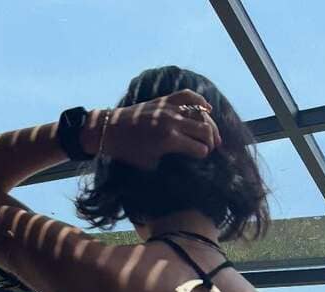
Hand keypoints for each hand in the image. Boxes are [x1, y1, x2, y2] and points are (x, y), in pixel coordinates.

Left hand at [97, 91, 221, 169]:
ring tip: (213, 134)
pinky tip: (207, 108)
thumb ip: (171, 158)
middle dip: (211, 140)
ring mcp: (169, 108)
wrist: (111, 130)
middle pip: (204, 129)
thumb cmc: (130, 152)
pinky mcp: (164, 100)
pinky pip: (188, 95)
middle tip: (212, 147)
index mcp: (169, 140)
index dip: (203, 154)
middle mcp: (172, 122)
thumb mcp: (151, 163)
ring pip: (200, 112)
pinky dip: (200, 100)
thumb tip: (188, 155)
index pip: (198, 148)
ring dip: (210, 124)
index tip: (202, 157)